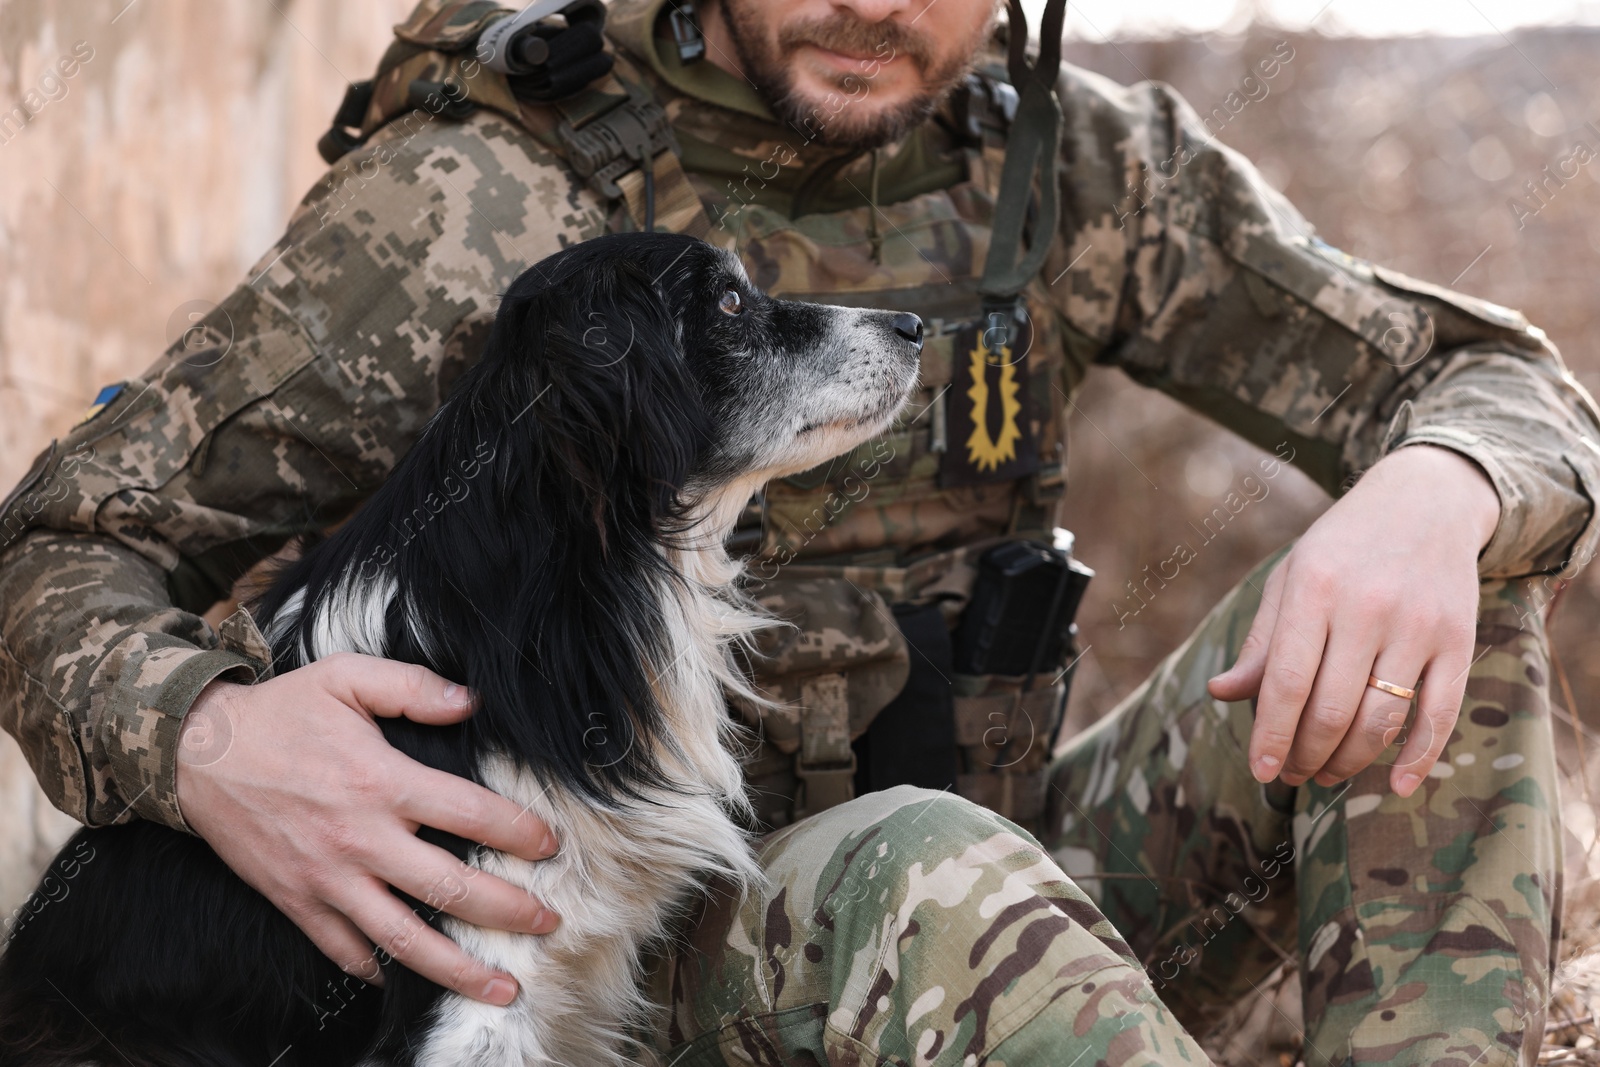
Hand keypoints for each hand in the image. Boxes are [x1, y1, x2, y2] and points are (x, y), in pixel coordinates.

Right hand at [175, 652, 560, 1004]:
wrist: (196, 752)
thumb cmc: (281, 711)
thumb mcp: (347, 676)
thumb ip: (414, 687)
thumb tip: (472, 703)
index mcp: (381, 781)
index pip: (470, 814)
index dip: (519, 831)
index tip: (551, 845)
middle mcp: (360, 839)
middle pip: (450, 888)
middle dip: (508, 911)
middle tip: (549, 922)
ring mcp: (327, 879)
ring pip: (404, 939)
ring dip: (459, 969)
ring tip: (505, 987)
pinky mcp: (297, 901)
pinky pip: (345, 950)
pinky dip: (381, 971)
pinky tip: (412, 980)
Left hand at [1208, 445, 1499, 796]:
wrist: (1426, 501)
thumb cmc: (1343, 549)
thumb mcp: (1290, 578)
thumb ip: (1262, 641)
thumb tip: (1220, 693)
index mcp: (1314, 588)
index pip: (1287, 681)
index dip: (1271, 734)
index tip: (1260, 770)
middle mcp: (1367, 606)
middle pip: (1331, 709)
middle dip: (1306, 755)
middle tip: (1292, 774)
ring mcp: (1418, 624)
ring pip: (1381, 719)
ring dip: (1349, 761)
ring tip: (1326, 773)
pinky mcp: (1459, 639)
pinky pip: (1440, 713)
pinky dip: (1419, 757)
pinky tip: (1397, 786)